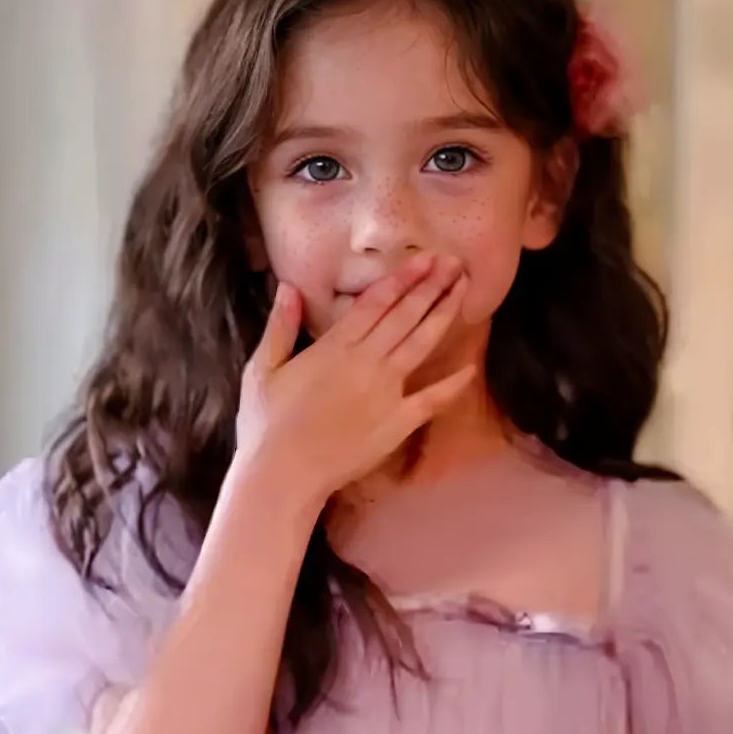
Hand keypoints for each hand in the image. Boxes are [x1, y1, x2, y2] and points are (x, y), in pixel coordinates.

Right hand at [234, 256, 476, 508]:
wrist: (284, 474)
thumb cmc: (266, 424)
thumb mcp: (262, 368)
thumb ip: (280, 326)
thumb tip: (288, 287)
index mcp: (335, 346)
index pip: (377, 302)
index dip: (403, 278)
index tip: (424, 259)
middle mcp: (367, 362)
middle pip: (406, 316)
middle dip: (431, 286)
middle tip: (454, 263)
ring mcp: (387, 392)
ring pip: (421, 344)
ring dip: (443, 315)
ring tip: (463, 290)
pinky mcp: (397, 423)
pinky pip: (432, 399)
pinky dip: (453, 384)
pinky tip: (470, 367)